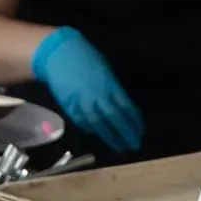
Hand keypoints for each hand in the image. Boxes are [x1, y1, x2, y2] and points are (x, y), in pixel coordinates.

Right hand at [31, 27, 143, 153]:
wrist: (59, 54)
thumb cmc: (87, 58)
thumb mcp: (106, 71)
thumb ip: (114, 90)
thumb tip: (124, 107)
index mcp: (109, 85)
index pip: (126, 108)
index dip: (134, 122)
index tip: (141, 132)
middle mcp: (97, 96)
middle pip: (114, 119)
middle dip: (125, 134)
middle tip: (134, 145)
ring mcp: (82, 102)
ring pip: (98, 124)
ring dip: (110, 137)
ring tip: (119, 147)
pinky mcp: (69, 106)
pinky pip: (82, 121)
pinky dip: (91, 129)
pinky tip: (98, 134)